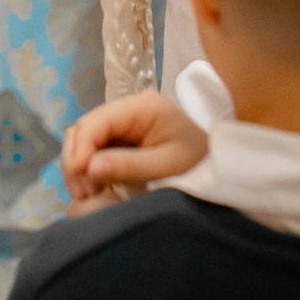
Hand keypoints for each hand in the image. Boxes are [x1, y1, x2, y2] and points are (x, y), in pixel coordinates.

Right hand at [62, 91, 207, 213]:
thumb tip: (89, 169)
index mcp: (142, 107)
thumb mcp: (167, 166)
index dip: (82, 148)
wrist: (221, 164)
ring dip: (79, 165)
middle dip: (77, 159)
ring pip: (85, 138)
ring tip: (87, 192)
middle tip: (83, 192)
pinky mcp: (122, 137)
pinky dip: (88, 167)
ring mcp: (124, 122)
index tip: (80, 178)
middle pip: (85, 127)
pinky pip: (94, 148)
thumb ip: (128, 166)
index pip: (98, 121)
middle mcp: (129, 108)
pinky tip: (94, 186)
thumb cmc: (200, 162)